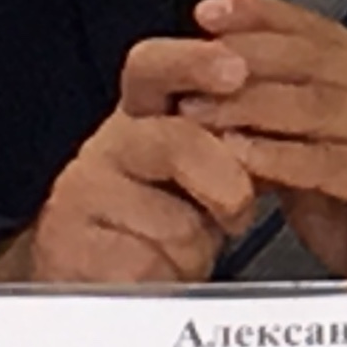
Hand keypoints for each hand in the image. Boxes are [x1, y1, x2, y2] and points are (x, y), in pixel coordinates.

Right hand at [0, 36, 263, 346]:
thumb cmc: (160, 221)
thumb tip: (281, 130)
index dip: (195, 62)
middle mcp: (111, 142)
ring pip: (175, 224)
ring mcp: (82, 191)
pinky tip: (153, 276)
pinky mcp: (66, 246)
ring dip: (195, 249)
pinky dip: (164, 282)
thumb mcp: (205, 172)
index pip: (157, 68)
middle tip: (235, 210)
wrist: (89, 285)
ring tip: (178, 252)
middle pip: (179, 143)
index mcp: (145, 111)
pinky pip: (145, 268)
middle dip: (227, 184)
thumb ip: (234, 142)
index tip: (235, 69)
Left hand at [177, 0, 346, 278]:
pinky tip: (239, 155)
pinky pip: (330, 162)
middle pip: (312, 61)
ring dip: (251, 106)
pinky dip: (279, 156)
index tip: (209, 12)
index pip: (313, 28)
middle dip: (245, 60)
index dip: (259, 15)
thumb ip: (273, 107)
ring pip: (317, 107)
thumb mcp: (306, 143)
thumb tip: (208, 74)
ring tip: (199, 113)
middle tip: (191, 68)